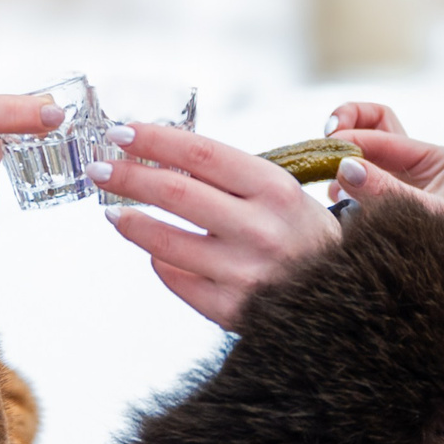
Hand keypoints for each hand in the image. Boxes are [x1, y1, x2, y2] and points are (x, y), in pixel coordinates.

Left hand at [91, 123, 340, 330]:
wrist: (345, 296)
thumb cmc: (300, 236)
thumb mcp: (281, 194)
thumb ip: (230, 177)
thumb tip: (161, 156)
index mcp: (275, 190)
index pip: (201, 154)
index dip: (154, 140)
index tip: (120, 133)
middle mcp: (261, 229)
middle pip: (174, 191)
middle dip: (126, 176)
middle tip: (99, 167)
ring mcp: (245, 273)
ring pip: (164, 241)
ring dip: (130, 222)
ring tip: (114, 212)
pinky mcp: (232, 310)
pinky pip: (176, 279)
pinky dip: (160, 262)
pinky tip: (157, 253)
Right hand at [322, 103, 443, 245]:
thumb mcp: (425, 215)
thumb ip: (386, 191)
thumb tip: (345, 167)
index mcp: (434, 159)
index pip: (385, 131)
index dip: (354, 139)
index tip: (329, 154)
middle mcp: (414, 164)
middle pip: (375, 123)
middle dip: (347, 122)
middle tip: (326, 136)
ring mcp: (396, 180)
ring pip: (361, 149)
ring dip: (340, 153)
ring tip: (324, 170)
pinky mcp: (380, 200)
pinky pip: (353, 179)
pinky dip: (339, 180)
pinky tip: (333, 197)